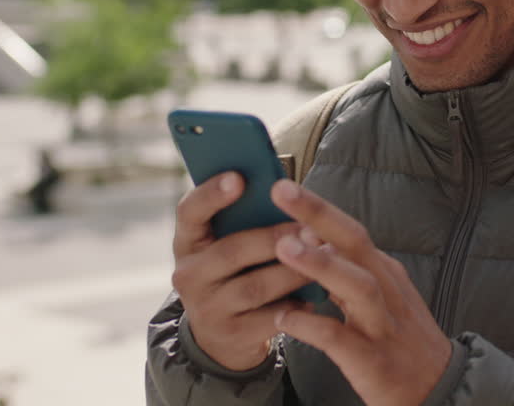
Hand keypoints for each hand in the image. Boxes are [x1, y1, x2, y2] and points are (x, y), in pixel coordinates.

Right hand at [171, 172, 314, 370]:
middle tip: (311, 227)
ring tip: (325, 256)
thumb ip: (245, 219)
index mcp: (188, 242)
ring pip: (256, 286)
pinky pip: (270, 317)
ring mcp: (208, 308)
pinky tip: (318, 295)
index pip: (190, 212)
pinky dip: (296, 305)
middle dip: (275, 237)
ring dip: (294, 270)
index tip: (239, 177)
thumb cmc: (234, 272)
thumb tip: (286, 190)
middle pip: (232, 250)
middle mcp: (190, 275)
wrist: (221, 336)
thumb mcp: (226, 246)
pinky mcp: (232, 335)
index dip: (211, 194)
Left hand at [270, 179, 452, 405]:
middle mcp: (386, 290)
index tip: (284, 188)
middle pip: (356, 242)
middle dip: (319, 214)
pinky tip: (283, 317)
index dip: (319, 208)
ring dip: (321, 264)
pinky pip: (340, 338)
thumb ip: (344, 269)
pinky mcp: (374, 359)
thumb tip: (308, 235)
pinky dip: (311, 326)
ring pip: (356, 285)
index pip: (350, 230)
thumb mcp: (379, 296)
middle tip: (282, 189)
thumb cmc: (400, 339)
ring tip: (285, 247)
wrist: (438, 390)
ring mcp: (382, 324)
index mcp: (384, 271)